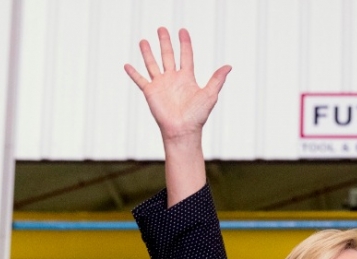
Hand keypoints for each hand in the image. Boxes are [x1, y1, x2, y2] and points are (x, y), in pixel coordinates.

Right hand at [125, 28, 230, 145]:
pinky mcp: (150, 92)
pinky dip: (133, 73)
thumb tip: (228, 66)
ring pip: (152, 64)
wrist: (183, 131)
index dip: (185, 43)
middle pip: (168, 55)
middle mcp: (173, 79)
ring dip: (147, 53)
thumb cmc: (197, 116)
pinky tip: (127, 65)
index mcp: (187, 78)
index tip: (182, 31)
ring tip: (144, 40)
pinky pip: (140, 80)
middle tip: (161, 29)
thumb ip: (217, 80)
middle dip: (164, 42)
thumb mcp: (210, 95)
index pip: (186, 56)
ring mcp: (161, 85)